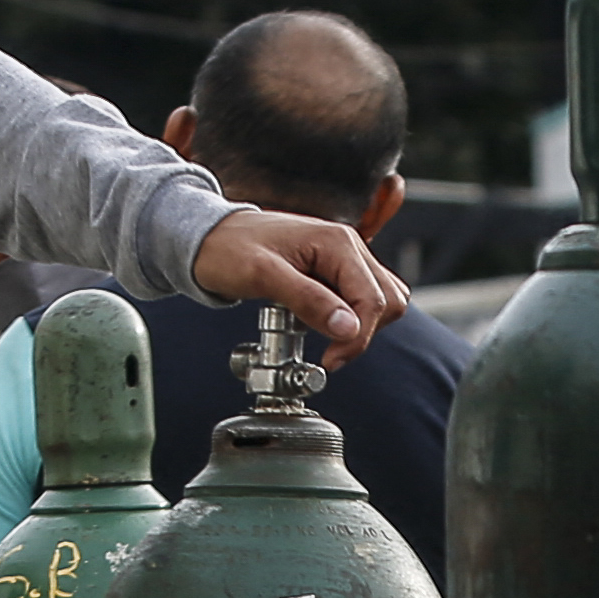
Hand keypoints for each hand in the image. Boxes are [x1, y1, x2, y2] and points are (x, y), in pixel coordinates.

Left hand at [190, 210, 404, 364]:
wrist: (209, 237)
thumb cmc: (229, 250)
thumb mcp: (264, 277)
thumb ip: (309, 300)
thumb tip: (348, 328)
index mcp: (337, 242)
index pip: (373, 300)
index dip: (357, 337)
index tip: (331, 360)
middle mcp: (348, 246)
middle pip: (389, 300)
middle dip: (363, 332)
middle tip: (330, 352)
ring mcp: (344, 257)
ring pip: (381, 300)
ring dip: (359, 325)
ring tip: (321, 334)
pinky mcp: (335, 270)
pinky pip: (359, 298)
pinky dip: (347, 318)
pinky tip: (318, 322)